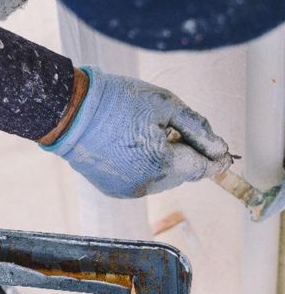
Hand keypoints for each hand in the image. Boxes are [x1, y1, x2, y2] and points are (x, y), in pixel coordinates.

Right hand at [44, 67, 232, 197]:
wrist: (69, 113)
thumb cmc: (117, 102)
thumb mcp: (165, 105)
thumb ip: (198, 129)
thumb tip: (220, 149)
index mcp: (162, 164)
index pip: (202, 168)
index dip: (215, 158)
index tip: (225, 153)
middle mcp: (146, 185)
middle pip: (182, 174)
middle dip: (185, 155)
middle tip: (172, 128)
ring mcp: (128, 190)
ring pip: (162, 178)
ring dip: (163, 161)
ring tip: (145, 134)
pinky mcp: (112, 189)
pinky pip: (141, 180)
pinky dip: (143, 166)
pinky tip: (129, 145)